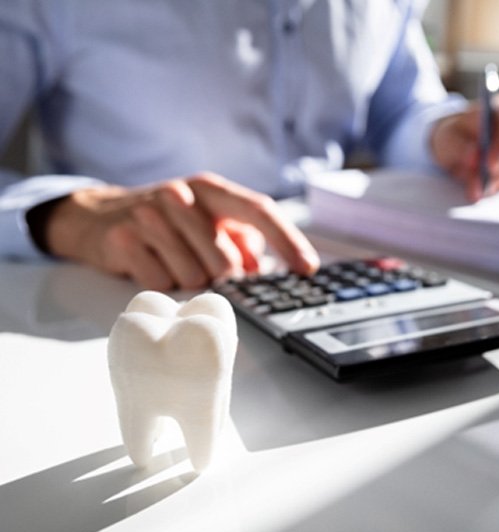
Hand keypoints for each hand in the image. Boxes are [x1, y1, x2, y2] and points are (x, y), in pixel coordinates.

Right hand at [44, 173, 319, 289]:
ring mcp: (149, 215)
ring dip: (189, 281)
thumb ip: (240, 241)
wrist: (99, 216)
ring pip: (194, 278)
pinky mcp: (123, 239)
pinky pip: (161, 284)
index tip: (308, 268)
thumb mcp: (207, 220)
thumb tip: (261, 270)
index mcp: (210, 189)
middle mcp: (181, 196)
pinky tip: (150, 263)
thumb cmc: (167, 222)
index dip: (288, 240)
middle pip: (226, 262)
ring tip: (171, 259)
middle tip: (201, 265)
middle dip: (220, 277)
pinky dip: (162, 283)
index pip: (259, 210)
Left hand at [431, 93, 498, 201]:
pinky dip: (493, 188)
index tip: (488, 163)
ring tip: (473, 190)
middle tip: (483, 183)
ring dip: (494, 182)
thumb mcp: (448, 136)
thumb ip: (459, 145)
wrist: (453, 145)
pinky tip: (478, 191)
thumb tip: (474, 158)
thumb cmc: (453, 134)